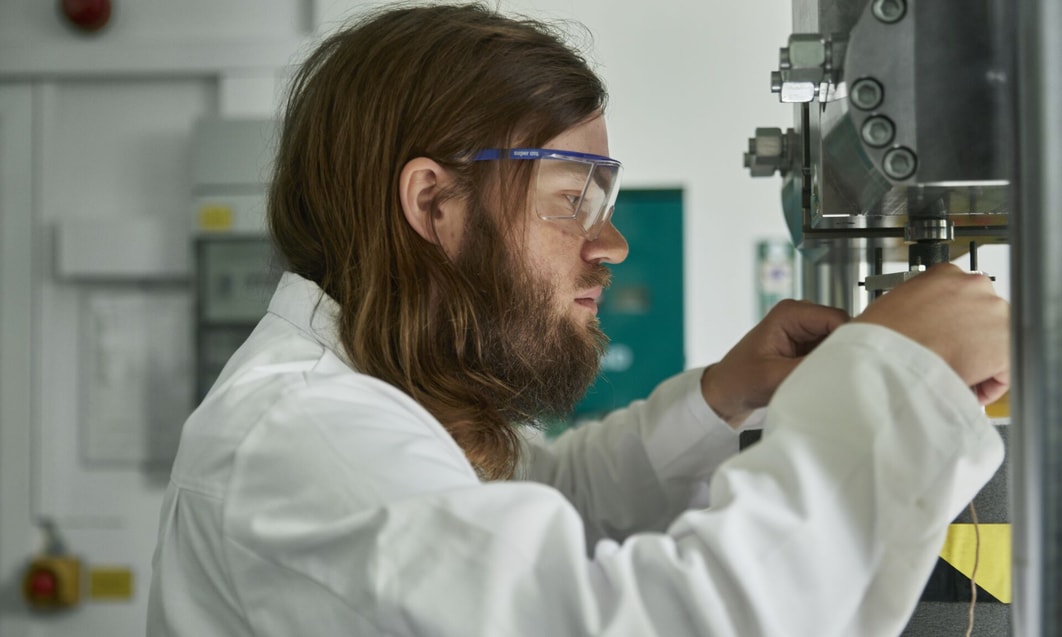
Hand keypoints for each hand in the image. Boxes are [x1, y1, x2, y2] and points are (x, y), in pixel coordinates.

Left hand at [702, 300, 849, 427]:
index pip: (838, 319)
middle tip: (841, 377)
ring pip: (840, 343)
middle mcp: (800, 317)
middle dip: (844, 352)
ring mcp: (805, 331)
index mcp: (790, 313)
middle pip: (842, 329)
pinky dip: (832, 367)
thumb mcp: (775, 377)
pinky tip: (823, 381)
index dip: (850, 341)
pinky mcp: (807, 347)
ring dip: (837, 361)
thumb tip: (843, 366)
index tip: (855, 364)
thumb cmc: (739, 380)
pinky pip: (832, 354)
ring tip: (826, 380)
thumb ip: (811, 368)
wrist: (725, 393)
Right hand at [853, 263, 1009, 404]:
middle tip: (951, 357)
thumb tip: (919, 320)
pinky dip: (989, 383)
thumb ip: (917, 305)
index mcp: (945, 273)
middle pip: (985, 317)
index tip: (947, 339)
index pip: (964, 298)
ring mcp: (993, 311)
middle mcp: (974, 285)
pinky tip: (965, 385)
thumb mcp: (892, 305)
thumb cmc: (881, 338)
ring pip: (997, 343)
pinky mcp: (1005, 342)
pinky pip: (1005, 370)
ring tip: (954, 372)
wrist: (886, 357)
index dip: (956, 325)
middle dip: (971, 341)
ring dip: (980, 360)